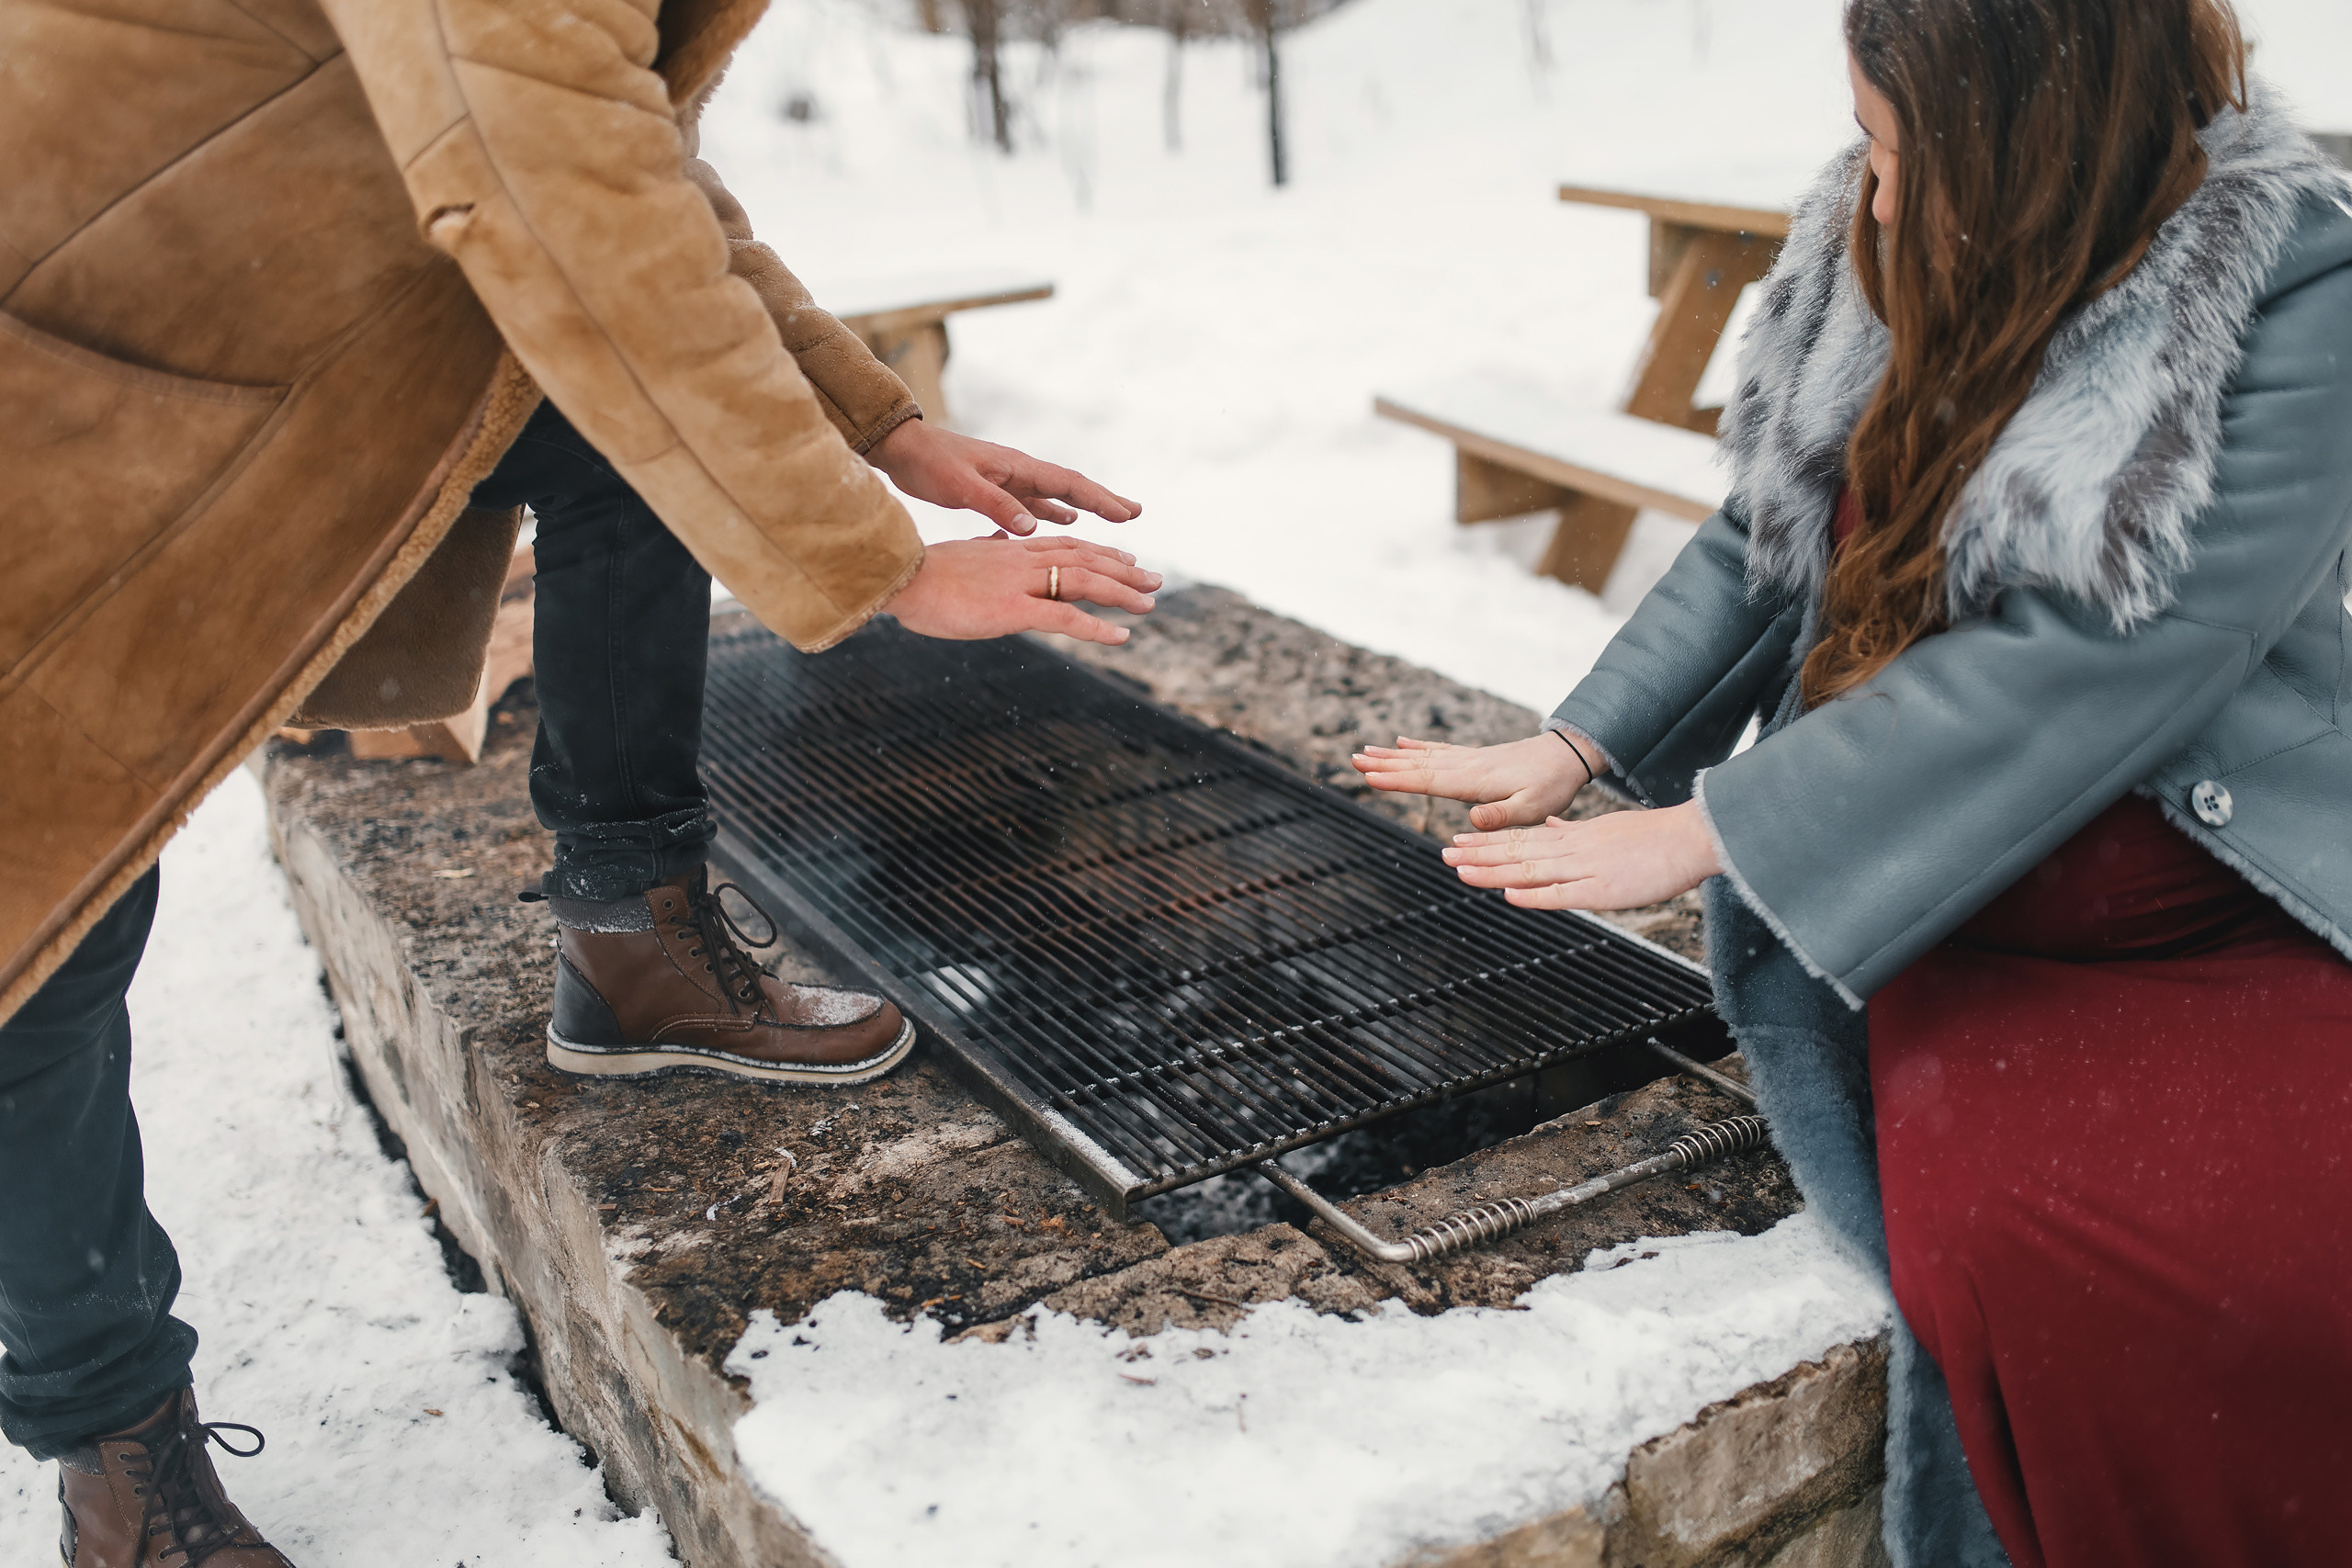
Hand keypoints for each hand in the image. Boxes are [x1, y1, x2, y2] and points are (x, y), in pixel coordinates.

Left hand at [868, 419, 1139, 534]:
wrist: (901, 449)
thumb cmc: (929, 464)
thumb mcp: (961, 486)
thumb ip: (996, 506)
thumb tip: (1033, 526)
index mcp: (1016, 467)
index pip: (1069, 484)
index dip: (1100, 500)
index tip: (1128, 514)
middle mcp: (1019, 471)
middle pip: (1071, 488)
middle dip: (1103, 501)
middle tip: (1134, 515)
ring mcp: (1008, 480)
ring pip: (1056, 496)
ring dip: (1084, 508)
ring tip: (1112, 520)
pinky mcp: (994, 490)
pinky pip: (1034, 503)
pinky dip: (1053, 514)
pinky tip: (1063, 525)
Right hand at [887, 535, 1160, 645]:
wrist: (899, 577)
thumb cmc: (920, 572)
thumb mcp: (960, 553)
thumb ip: (983, 546)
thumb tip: (990, 539)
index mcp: (1010, 548)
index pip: (1065, 545)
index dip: (1100, 552)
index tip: (1125, 558)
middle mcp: (1022, 559)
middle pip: (1085, 558)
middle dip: (1123, 569)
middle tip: (1154, 580)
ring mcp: (1020, 583)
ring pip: (1084, 581)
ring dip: (1122, 593)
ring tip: (1150, 603)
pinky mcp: (1013, 608)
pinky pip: (1065, 618)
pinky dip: (1097, 627)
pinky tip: (1121, 636)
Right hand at [1350, 732, 1601, 831]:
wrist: (1568, 755)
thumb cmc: (1552, 786)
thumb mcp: (1533, 809)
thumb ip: (1501, 815)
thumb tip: (1471, 818)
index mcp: (1476, 781)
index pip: (1429, 781)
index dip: (1398, 780)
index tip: (1369, 777)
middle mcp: (1467, 765)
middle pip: (1418, 766)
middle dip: (1385, 765)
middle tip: (1353, 760)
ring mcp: (1469, 759)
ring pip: (1423, 756)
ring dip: (1393, 756)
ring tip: (1365, 752)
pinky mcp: (1475, 757)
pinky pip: (1438, 750)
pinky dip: (1417, 747)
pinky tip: (1401, 742)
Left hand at [1441, 801, 1721, 910]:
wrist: (1691, 838)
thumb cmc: (1654, 838)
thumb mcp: (1606, 827)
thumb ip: (1574, 832)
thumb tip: (1550, 828)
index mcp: (1574, 838)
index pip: (1522, 839)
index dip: (1489, 842)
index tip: (1459, 843)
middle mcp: (1573, 851)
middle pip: (1517, 852)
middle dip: (1479, 855)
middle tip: (1444, 853)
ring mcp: (1586, 869)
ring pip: (1530, 870)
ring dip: (1493, 872)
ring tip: (1461, 870)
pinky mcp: (1603, 890)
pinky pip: (1562, 894)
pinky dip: (1534, 896)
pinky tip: (1508, 895)